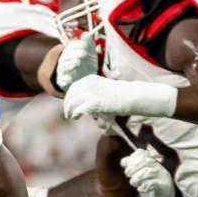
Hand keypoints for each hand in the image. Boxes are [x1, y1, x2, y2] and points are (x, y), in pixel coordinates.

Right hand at [55, 32, 97, 92]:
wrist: (85, 82)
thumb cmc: (86, 66)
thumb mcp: (90, 54)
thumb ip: (88, 44)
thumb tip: (86, 33)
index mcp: (70, 52)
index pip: (71, 46)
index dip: (78, 45)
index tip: (85, 46)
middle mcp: (65, 61)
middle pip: (66, 55)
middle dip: (75, 53)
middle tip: (84, 54)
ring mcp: (63, 72)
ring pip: (63, 66)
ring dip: (70, 64)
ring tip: (77, 62)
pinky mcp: (64, 82)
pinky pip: (62, 81)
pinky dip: (64, 80)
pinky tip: (68, 78)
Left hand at [62, 76, 177, 120]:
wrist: (130, 96)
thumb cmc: (118, 94)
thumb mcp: (102, 87)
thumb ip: (91, 90)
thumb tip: (80, 100)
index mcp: (89, 78)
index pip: (73, 87)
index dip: (69, 97)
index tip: (69, 104)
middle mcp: (88, 84)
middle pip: (70, 95)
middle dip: (67, 104)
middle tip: (67, 113)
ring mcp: (90, 93)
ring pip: (71, 102)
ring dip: (69, 110)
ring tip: (71, 116)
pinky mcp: (93, 103)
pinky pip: (78, 109)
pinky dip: (75, 114)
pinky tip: (76, 118)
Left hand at [121, 147, 173, 196]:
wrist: (165, 194)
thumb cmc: (149, 181)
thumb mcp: (141, 172)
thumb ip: (132, 166)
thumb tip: (123, 162)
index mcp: (152, 160)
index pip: (141, 152)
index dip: (131, 158)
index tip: (126, 166)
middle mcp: (158, 165)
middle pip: (143, 161)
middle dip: (132, 168)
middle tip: (128, 175)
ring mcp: (162, 174)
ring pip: (147, 172)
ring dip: (136, 179)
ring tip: (134, 183)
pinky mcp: (163, 184)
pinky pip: (151, 183)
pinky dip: (143, 187)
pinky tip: (141, 189)